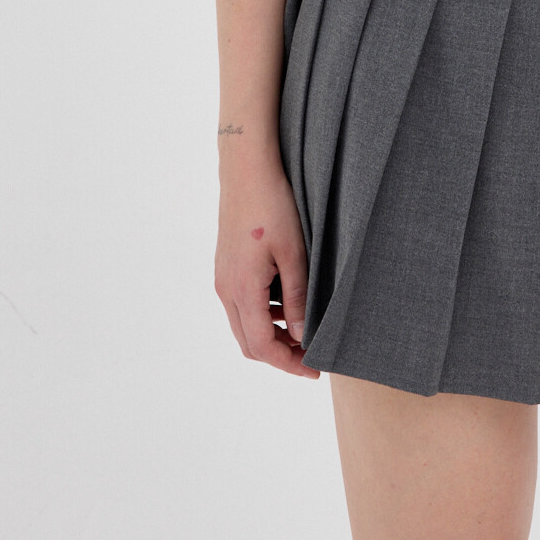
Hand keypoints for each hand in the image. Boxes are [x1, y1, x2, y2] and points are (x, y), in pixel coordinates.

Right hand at [215, 155, 319, 377]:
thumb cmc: (273, 206)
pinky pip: (241, 305)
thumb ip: (298, 297)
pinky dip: (263, 316)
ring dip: (272, 336)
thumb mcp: (295, 253)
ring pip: (244, 325)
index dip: (289, 364)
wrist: (247, 170)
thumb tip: (302, 335)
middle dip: (280, 355)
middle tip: (312, 355)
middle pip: (249, 343)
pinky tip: (288, 304)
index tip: (315, 369)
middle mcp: (226, 289)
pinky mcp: (226, 267)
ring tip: (305, 331)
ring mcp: (223, 278)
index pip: (262, 346)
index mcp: (242, 289)